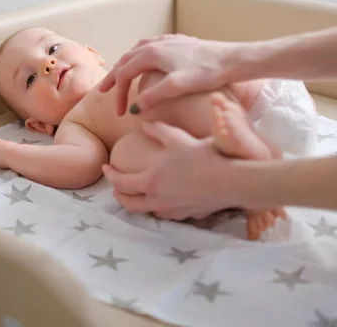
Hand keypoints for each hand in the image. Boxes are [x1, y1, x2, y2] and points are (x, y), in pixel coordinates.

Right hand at [98, 34, 253, 115]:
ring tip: (120, 75)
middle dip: (115, 77)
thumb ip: (154, 96)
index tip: (121, 113)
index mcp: (152, 53)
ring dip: (126, 65)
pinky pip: (151, 46)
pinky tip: (146, 60)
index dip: (119, 94)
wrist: (233, 59)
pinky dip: (141, 56)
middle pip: (126, 59)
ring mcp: (168, 40)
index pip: (125, 73)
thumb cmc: (207, 73)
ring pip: (137, 51)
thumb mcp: (178, 86)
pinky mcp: (180, 42)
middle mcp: (157, 43)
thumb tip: (136, 108)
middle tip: (104, 91)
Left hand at [102, 122, 234, 219]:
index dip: (110, 175)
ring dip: (138, 203)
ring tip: (139, 194)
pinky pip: (168, 214)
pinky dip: (159, 207)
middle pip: (129, 204)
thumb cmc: (202, 156)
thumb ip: (157, 129)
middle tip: (116, 188)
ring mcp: (173, 210)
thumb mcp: (176, 137)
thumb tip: (144, 123)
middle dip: (119, 196)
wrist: (231, 180)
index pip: (120, 181)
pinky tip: (164, 199)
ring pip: (148, 211)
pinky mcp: (188, 214)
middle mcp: (157, 200)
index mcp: (149, 181)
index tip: (105, 168)